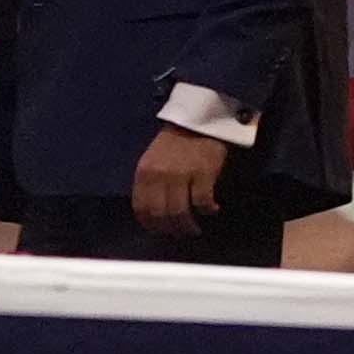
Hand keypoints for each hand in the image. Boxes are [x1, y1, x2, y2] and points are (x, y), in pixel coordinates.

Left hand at [131, 124, 231, 240]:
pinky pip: (203, 202)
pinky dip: (207, 210)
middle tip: (179, 234)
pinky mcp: (203, 173)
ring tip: (194, 229)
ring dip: (188, 226)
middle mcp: (160, 176)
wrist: (201, 119)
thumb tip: (154, 213)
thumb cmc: (176, 142)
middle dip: (170, 229)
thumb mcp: (153, 160)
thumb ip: (150, 184)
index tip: (160, 230)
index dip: (150, 224)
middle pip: (161, 215)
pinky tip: (212, 210)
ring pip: (180, 213)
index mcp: (144, 173)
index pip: (141, 209)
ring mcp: (181, 175)